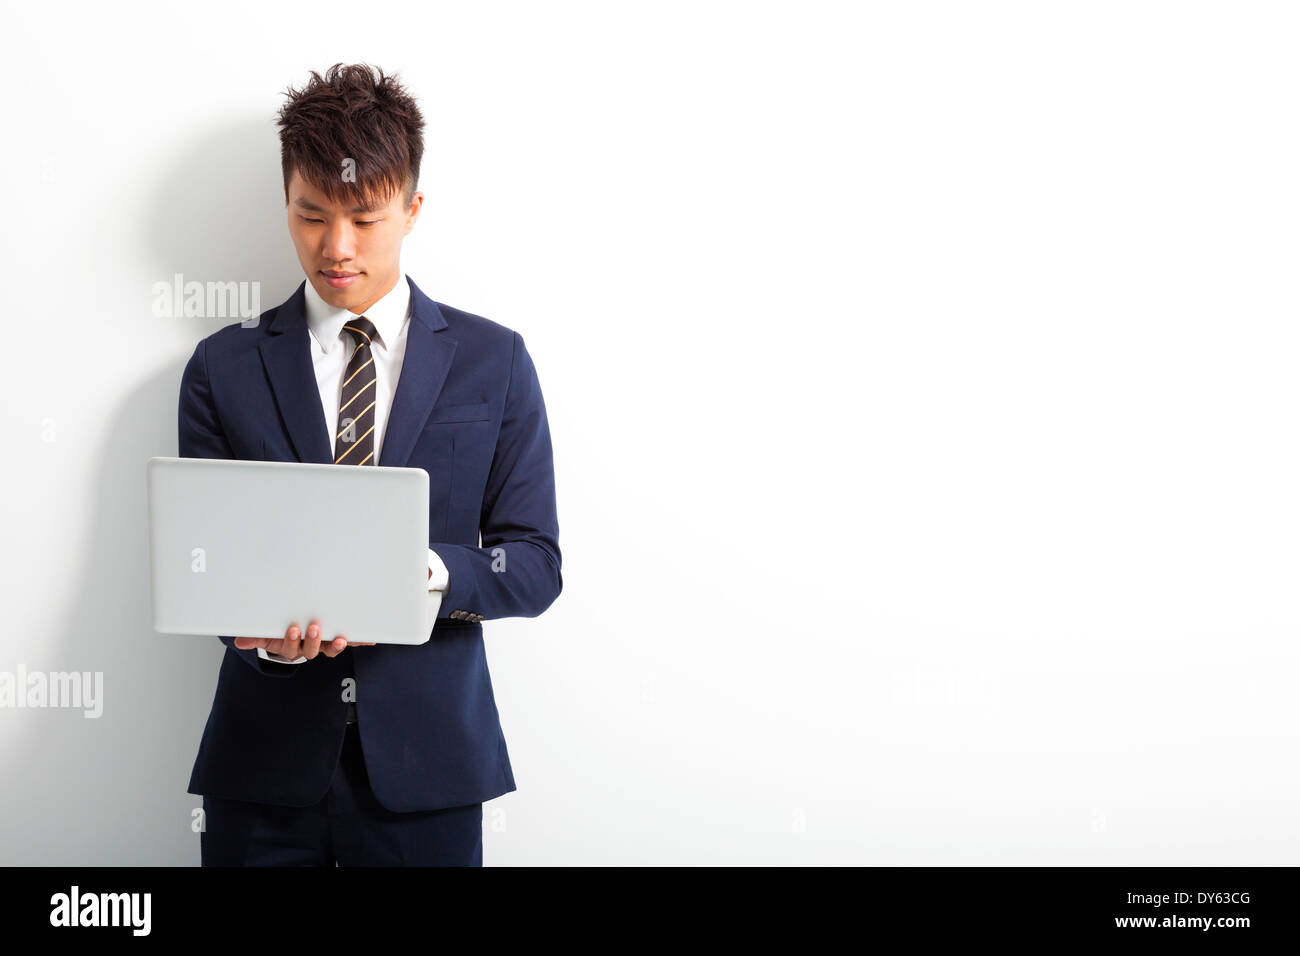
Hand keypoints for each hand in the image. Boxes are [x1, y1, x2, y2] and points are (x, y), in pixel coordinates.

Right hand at [234, 619, 374, 659]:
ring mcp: (323, 645)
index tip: (293, 629)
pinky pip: (349, 642)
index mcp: (291, 647)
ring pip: (330, 648)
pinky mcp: (337, 640)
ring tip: (342, 639)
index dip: (292, 640)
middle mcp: (308, 649)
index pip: (290, 648)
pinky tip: (369, 639)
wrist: (293, 632)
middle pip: (312, 650)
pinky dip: (359, 641)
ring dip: (336, 645)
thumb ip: (255, 638)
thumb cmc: (279, 632)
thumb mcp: (266, 635)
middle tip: (314, 628)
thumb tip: (239, 641)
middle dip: (313, 640)